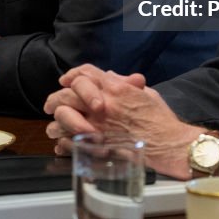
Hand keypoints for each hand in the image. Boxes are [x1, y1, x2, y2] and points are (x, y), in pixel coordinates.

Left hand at [44, 64, 199, 178]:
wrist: (169, 144)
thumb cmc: (161, 120)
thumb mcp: (146, 93)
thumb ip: (125, 83)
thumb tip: (109, 76)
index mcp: (115, 88)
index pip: (85, 74)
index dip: (72, 75)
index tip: (65, 81)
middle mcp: (103, 104)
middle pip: (67, 94)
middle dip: (55, 99)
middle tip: (50, 105)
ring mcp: (98, 125)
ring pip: (63, 117)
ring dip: (56, 122)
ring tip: (52, 128)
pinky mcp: (97, 145)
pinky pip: (70, 141)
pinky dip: (63, 143)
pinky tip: (62, 144)